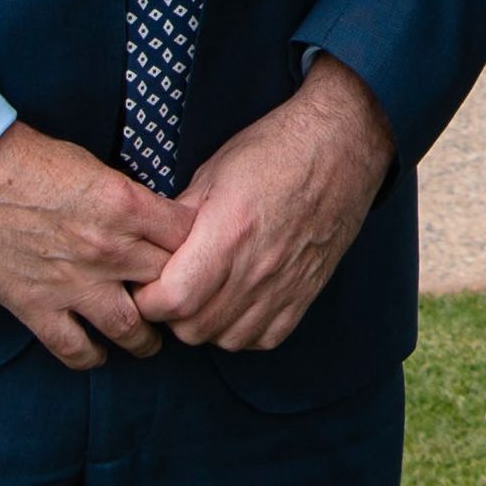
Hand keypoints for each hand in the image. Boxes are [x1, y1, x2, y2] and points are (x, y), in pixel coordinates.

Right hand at [0, 123, 192, 370]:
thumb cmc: (27, 159)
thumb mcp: (94, 167)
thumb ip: (127, 200)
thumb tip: (152, 222)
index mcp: (126, 206)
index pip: (188, 238)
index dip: (198, 248)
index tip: (195, 256)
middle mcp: (108, 249)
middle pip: (169, 285)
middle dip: (178, 295)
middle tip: (179, 304)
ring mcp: (73, 283)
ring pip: (130, 329)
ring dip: (144, 339)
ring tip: (149, 341)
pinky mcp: (35, 306)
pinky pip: (74, 348)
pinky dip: (91, 357)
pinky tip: (98, 354)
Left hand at [136, 56, 397, 352]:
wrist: (341, 146)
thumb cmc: (274, 150)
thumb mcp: (213, 173)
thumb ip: (178, 218)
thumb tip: (148, 246)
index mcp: (229, 233)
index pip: (173, 300)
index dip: (148, 299)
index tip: (145, 283)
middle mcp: (258, 268)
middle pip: (194, 328)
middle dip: (171, 315)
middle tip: (169, 288)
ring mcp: (285, 285)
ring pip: (226, 340)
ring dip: (205, 325)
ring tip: (202, 297)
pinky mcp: (306, 292)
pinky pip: (264, 338)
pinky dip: (243, 331)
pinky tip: (236, 305)